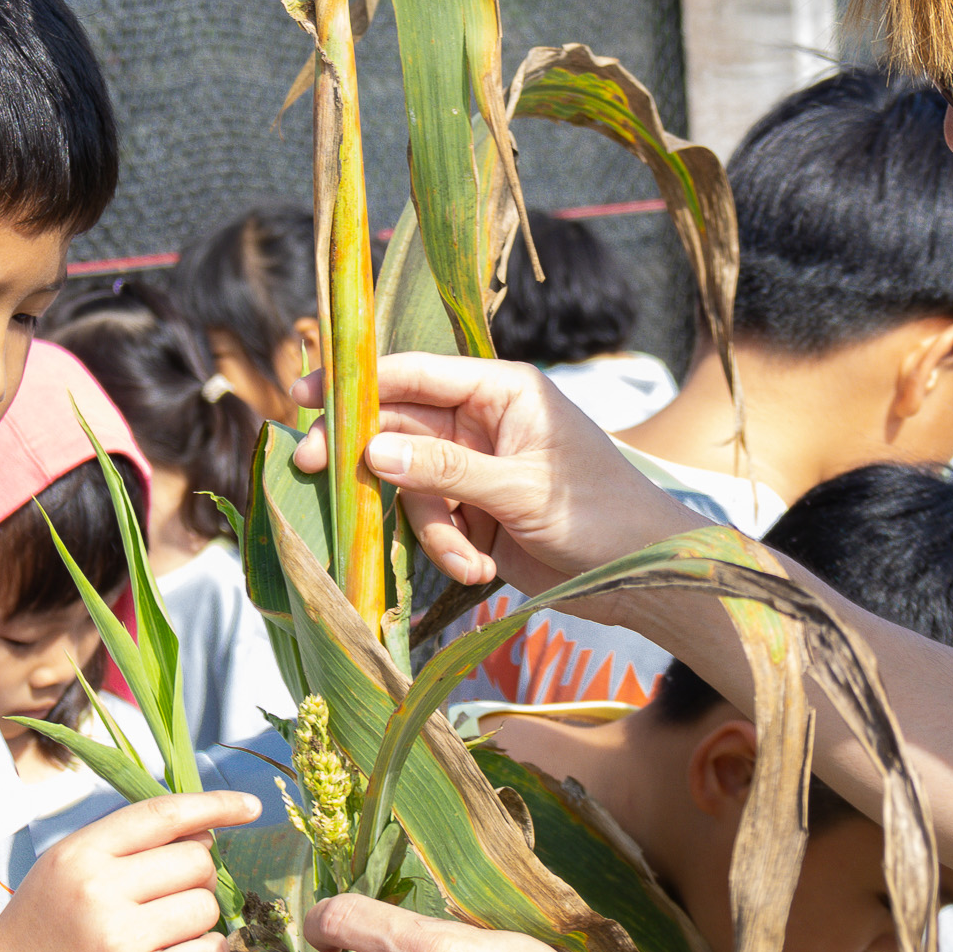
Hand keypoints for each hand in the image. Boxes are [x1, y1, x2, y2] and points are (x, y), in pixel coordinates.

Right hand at [0, 790, 252, 951]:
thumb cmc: (34, 938)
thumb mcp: (61, 872)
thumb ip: (120, 848)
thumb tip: (203, 836)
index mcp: (81, 852)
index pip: (164, 813)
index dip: (215, 806)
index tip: (250, 807)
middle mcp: (99, 887)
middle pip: (197, 862)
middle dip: (199, 881)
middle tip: (171, 905)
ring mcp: (118, 937)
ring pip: (205, 909)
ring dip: (200, 923)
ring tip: (164, 939)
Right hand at [296, 351, 699, 595]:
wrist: (646, 577)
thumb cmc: (601, 513)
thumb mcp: (520, 489)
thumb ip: (445, 470)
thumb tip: (372, 450)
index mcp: (502, 391)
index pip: (417, 374)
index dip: (360, 381)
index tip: (307, 394)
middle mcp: (484, 422)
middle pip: (401, 428)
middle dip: (369, 460)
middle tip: (312, 470)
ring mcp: (478, 469)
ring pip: (413, 486)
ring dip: (433, 529)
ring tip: (470, 561)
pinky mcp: (478, 513)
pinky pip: (434, 523)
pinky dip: (450, 549)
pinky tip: (481, 572)